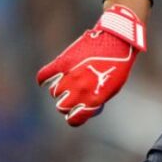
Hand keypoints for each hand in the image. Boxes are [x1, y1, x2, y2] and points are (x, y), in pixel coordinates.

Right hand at [36, 5, 146, 125]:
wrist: (117, 41)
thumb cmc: (118, 65)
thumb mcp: (112, 87)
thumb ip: (95, 99)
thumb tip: (82, 106)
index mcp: (94, 100)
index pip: (74, 119)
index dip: (74, 117)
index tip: (75, 113)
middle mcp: (80, 91)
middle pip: (61, 107)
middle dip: (65, 104)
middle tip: (71, 96)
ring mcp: (70, 77)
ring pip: (54, 91)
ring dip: (59, 89)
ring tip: (68, 81)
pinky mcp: (62, 62)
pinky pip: (43, 76)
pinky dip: (43, 78)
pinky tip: (47, 78)